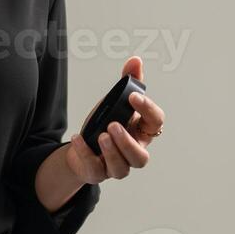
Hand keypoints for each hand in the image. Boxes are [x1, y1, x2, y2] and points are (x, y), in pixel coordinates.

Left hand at [64, 55, 165, 183]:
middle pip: (141, 157)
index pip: (156, 123)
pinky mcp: (98, 173)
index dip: (148, 110)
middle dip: (128, 142)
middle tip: (112, 125)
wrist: (82, 146)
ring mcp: (116, 166)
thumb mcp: (115, 102)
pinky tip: (78, 138)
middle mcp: (133, 152)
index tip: (134, 97)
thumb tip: (136, 60)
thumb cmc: (105, 123)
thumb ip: (127, 83)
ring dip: (112, 151)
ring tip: (101, 135)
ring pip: (122, 168)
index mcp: (142, 132)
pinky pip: (94, 169)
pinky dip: (85, 153)